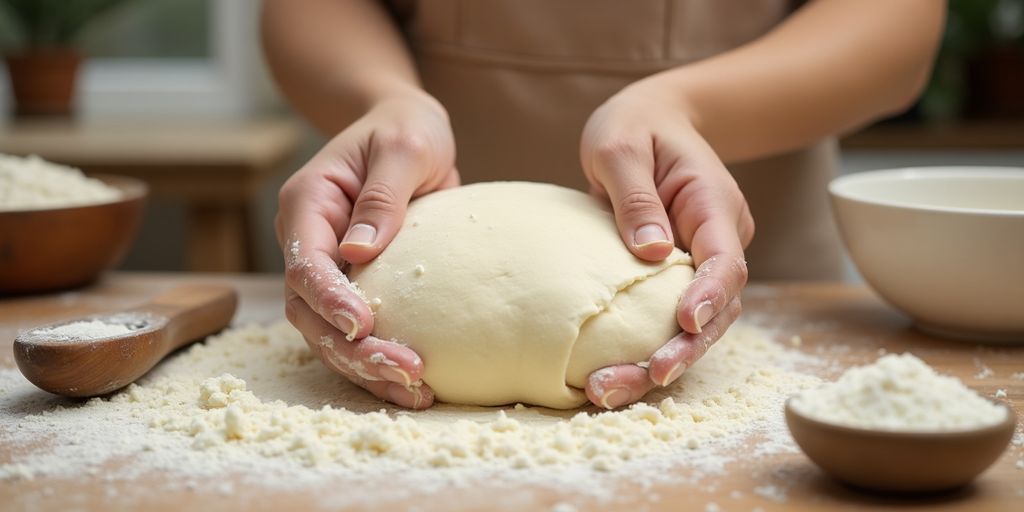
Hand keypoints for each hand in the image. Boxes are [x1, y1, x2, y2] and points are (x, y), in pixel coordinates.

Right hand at [276, 91, 458, 408]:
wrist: (409, 129)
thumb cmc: (406, 129)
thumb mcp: (403, 147)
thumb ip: (383, 195)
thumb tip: (359, 253)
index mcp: (308, 204)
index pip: (305, 264)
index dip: (330, 299)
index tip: (364, 325)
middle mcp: (307, 242)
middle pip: (310, 311)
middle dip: (351, 348)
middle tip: (404, 371)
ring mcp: (328, 268)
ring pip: (329, 333)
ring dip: (366, 366)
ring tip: (414, 390)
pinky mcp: (356, 287)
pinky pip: (356, 332)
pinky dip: (379, 361)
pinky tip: (414, 385)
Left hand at [579, 78, 753, 408]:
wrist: (650, 121)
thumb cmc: (634, 128)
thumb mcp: (620, 147)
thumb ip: (635, 196)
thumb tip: (649, 250)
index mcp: (713, 205)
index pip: (724, 260)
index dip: (709, 295)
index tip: (686, 323)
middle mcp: (718, 240)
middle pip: (717, 308)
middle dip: (685, 348)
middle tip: (646, 377)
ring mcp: (700, 262)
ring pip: (696, 326)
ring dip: (661, 362)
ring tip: (609, 390)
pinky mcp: (675, 279)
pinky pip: (667, 321)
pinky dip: (644, 351)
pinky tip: (611, 377)